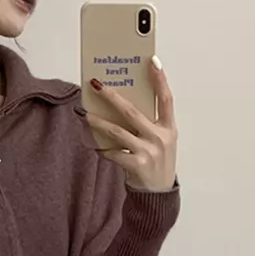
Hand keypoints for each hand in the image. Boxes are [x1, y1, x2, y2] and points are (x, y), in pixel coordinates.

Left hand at [85, 59, 177, 192]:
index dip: (160, 79)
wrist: (159, 194)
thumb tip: (122, 104)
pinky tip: (94, 144)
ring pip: (118, 131)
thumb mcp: (161, 140)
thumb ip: (148, 123)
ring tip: (85, 114)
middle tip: (97, 84)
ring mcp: (149, 152)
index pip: (166, 98)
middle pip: (133, 111)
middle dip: (112, 96)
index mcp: (169, 127)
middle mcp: (160, 137)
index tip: (151, 61)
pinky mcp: (137, 166)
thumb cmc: (157, 162)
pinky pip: (114, 153)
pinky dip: (102, 149)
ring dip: (99, 122)